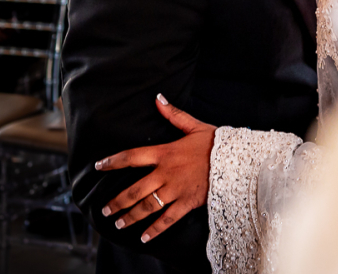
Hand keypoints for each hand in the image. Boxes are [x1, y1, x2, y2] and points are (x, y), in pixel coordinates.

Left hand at [95, 95, 216, 242]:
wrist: (238, 161)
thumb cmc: (216, 143)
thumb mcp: (195, 126)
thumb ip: (174, 115)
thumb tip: (158, 98)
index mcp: (165, 153)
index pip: (132, 157)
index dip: (113, 161)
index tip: (99, 166)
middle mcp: (166, 173)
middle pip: (135, 189)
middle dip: (117, 201)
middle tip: (104, 209)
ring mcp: (176, 190)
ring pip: (147, 206)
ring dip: (130, 216)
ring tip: (118, 223)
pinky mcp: (187, 203)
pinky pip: (167, 220)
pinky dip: (155, 230)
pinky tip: (143, 238)